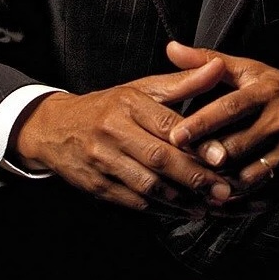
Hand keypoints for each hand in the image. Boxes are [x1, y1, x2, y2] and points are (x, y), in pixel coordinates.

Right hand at [12, 58, 233, 216]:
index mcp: (129, 103)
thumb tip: (219, 67)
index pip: (167, 124)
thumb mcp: (143, 87)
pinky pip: (134, 202)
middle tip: (224, 190)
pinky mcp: (97, 186)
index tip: (221, 157)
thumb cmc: (109, 106)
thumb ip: (184, 81)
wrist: (54, 128)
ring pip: (147, 185)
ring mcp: (103, 161)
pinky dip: (161, 210)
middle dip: (194, 177)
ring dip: (181, 200)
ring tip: (209, 205)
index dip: (195, 143)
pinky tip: (182, 212)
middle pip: (159, 158)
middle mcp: (114, 131)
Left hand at [165, 42, 278, 211]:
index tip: (175, 136)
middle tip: (175, 168)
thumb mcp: (251, 70)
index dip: (202, 123)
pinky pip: (265, 197)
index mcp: (268, 91)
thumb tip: (171, 48)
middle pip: (238, 146)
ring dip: (220, 186)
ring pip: (250, 176)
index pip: (231, 107)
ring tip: (192, 190)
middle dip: (206, 160)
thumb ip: (209, 62)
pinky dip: (240, 205)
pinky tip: (218, 206)